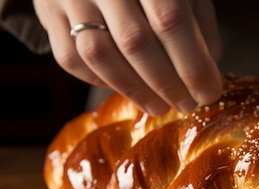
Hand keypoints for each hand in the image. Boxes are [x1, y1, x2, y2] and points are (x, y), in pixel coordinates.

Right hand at [33, 0, 222, 115]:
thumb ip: (199, 28)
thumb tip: (205, 78)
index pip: (171, 22)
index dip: (192, 65)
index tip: (209, 94)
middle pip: (135, 42)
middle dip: (166, 84)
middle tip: (186, 105)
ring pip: (98, 55)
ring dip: (133, 90)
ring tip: (159, 106)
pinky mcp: (47, 10)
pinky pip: (70, 57)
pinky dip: (100, 81)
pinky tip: (125, 87)